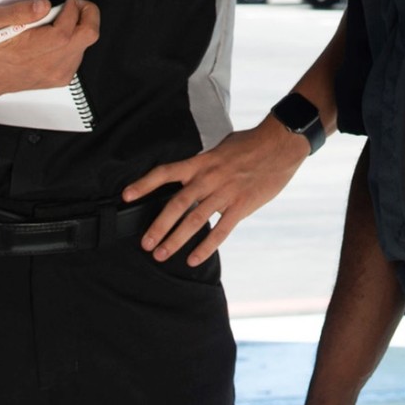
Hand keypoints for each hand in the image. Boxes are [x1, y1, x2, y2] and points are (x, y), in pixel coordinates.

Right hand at [0, 0, 99, 94]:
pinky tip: (56, 37)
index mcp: (32, 50)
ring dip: (78, 27)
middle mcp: (49, 65)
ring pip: (85, 45)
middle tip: (75, 5)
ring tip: (59, 21)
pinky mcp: (61, 78)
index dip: (73, 9)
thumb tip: (43, 5)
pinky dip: (74, 41)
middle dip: (87, 14)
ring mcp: (57, 74)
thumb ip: (18, 10)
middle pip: (87, 36)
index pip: (67, 29)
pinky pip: (79, 54)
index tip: (69, 0)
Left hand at [122, 114, 308, 264]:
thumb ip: (202, 166)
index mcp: (199, 162)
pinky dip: (206, 247)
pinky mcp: (241, 206)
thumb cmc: (247, 146)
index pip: (164, 173)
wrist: (277, 145)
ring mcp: (224, 193)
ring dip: (176, 240)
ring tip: (162, 254)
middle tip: (145, 243)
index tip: (127, 196)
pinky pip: (220, 231)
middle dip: (158, 226)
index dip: (143, 184)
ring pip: (194, 221)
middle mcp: (207, 178)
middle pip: (176, 204)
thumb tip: (189, 178)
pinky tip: (193, 259)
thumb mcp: (218, 150)